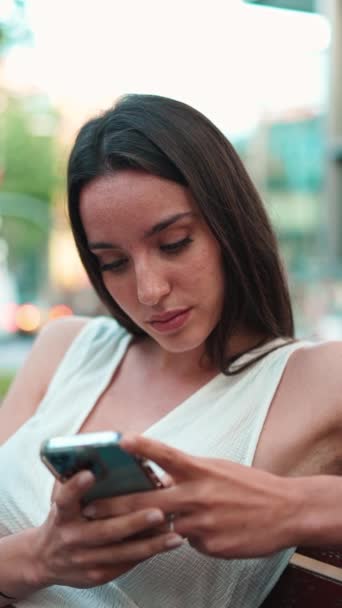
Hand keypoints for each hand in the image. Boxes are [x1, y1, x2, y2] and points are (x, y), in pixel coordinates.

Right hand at [31, 470, 183, 588]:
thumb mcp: (63, 498)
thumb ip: (76, 478)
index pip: (66, 499)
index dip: (76, 487)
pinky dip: (147, 553)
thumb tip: (96, 451)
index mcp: (62, 514)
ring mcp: (84, 559)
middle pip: (105, 530)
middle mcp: (71, 537)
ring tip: (175, 534)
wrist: (46, 559)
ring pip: (122, 552)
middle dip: (134, 522)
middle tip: (158, 511)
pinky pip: (126, 564)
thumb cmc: (64, 518)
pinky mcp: (97, 574)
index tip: (90, 474)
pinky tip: (166, 544)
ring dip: (150, 543)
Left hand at [82, 435, 302, 558]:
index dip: (141, 447)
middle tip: (89, 509)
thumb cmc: (250, 486)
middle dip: (115, 506)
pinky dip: (189, 536)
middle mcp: (197, 495)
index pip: (166, 455)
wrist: (285, 512)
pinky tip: (207, 531)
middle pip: (148, 500)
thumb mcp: (218, 470)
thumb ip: (189, 475)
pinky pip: (188, 542)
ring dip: (148, 528)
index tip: (120, 439)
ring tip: (123, 531)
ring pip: (164, 527)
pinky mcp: (209, 546)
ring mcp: (202, 523)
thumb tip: (164, 482)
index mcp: (200, 470)